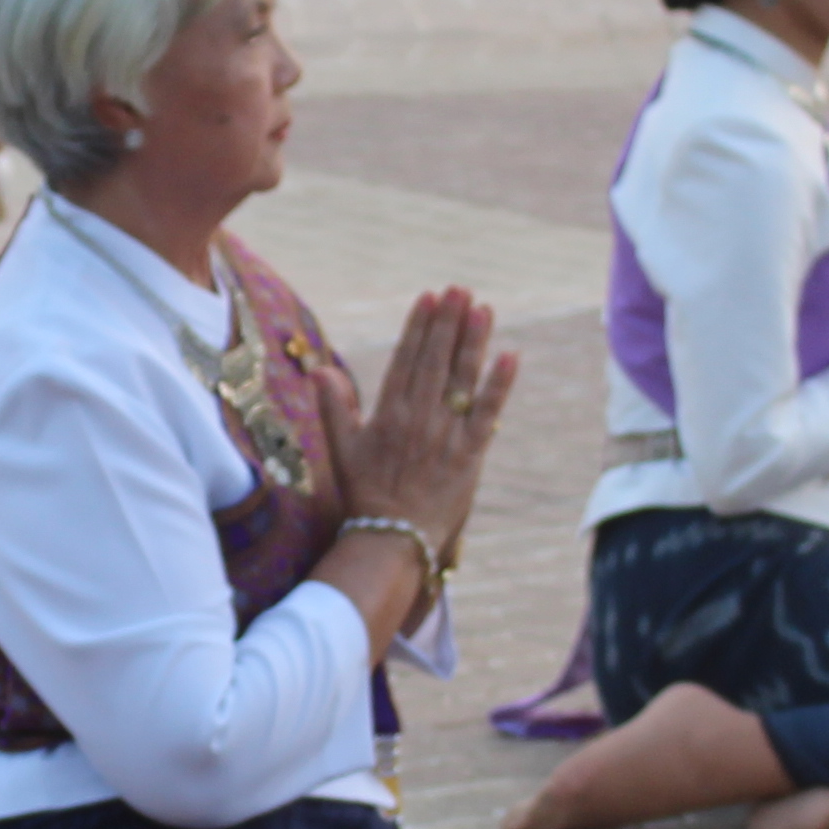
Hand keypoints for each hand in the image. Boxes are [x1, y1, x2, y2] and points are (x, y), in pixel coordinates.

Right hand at [331, 288, 511, 551]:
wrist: (392, 538)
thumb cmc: (365, 495)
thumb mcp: (343, 450)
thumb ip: (334, 407)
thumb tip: (319, 369)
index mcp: (388, 415)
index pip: (406, 360)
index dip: (419, 327)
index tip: (429, 298)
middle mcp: (418, 419)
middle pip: (435, 361)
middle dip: (448, 323)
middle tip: (459, 290)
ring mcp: (446, 435)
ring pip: (462, 379)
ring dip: (473, 342)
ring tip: (482, 308)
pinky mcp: (470, 453)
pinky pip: (488, 412)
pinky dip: (500, 384)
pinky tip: (510, 355)